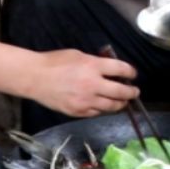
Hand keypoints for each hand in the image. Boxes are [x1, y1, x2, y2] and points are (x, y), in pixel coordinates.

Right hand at [22, 49, 138, 116]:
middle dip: (131, 92)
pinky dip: (103, 109)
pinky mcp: (78, 111)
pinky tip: (105, 105)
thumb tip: (110, 70)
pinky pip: (97, 113)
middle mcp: (92, 84)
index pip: (121, 70)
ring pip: (112, 106)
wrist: (35, 78)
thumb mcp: (79, 55)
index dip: (131, 72)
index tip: (133, 74)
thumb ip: (96, 62)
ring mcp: (86, 101)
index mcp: (93, 66)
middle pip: (121, 92)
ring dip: (120, 103)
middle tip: (134, 92)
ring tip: (123, 101)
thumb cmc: (55, 62)